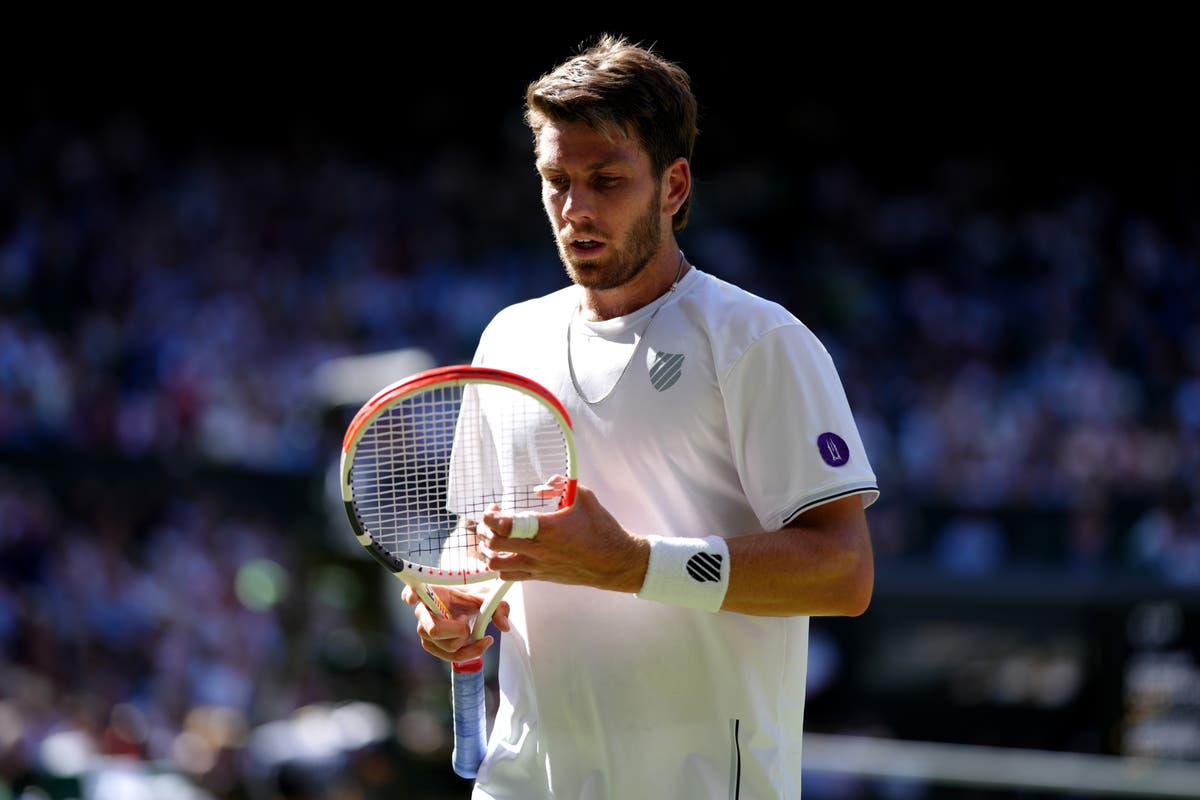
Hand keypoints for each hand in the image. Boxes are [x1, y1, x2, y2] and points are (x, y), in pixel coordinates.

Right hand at [401, 583, 510, 662]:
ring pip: (444, 645)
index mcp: (431, 593)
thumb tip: (504, 626)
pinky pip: (448, 656)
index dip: (410, 595)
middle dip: (458, 630)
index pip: (411, 592)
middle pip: (435, 630)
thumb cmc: (473, 597)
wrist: (471, 604)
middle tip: (466, 620)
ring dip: (465, 641)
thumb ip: (498, 607)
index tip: (413, 598)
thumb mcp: (488, 596)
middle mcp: (423, 612)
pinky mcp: (432, 644)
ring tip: (471, 627)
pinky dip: (469, 652)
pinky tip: (482, 642)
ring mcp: (425, 630)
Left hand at [478, 484, 649, 592]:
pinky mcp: (540, 576)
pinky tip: (507, 554)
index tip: (493, 509)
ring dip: (489, 551)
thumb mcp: (584, 496)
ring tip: (494, 538)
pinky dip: (501, 566)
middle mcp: (539, 550)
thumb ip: (561, 484)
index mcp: (547, 528)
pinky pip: (509, 577)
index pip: (505, 525)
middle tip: (491, 520)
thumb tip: (541, 486)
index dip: (490, 516)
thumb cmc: (601, 529)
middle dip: (485, 530)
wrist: (614, 561)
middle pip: (494, 544)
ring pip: (496, 564)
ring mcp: (538, 566)